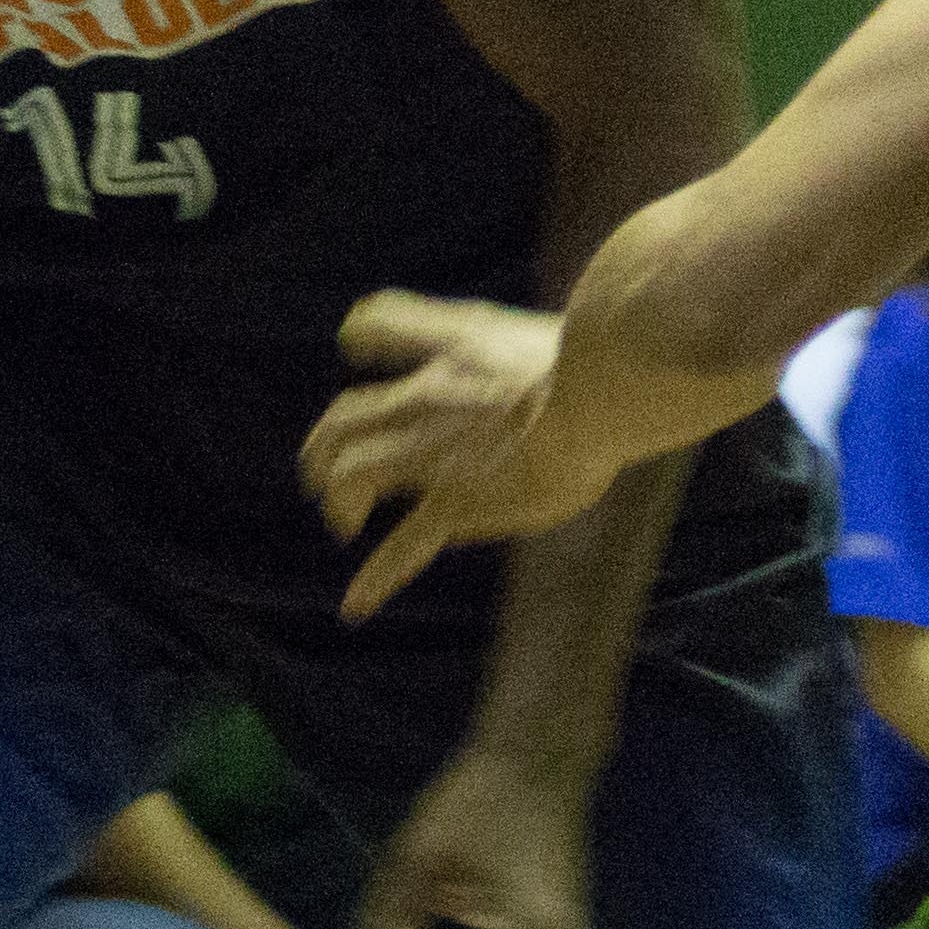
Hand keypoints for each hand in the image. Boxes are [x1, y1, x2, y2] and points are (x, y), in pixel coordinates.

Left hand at [303, 293, 593, 621]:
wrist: (600, 384)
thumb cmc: (598, 356)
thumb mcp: (557, 331)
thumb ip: (532, 345)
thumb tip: (547, 363)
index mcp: (458, 345)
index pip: (384, 323)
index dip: (362, 335)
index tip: (354, 345)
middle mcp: (430, 395)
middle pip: (346, 415)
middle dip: (328, 444)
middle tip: (328, 468)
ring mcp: (435, 449)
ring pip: (351, 470)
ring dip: (339, 498)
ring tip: (344, 522)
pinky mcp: (456, 499)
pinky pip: (404, 543)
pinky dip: (376, 577)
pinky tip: (356, 605)